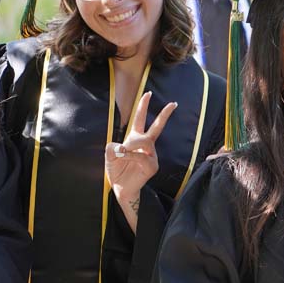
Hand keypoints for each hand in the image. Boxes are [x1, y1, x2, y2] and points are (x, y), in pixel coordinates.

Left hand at [106, 92, 176, 228]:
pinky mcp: (152, 166)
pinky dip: (129, 155)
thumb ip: (112, 148)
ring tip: (121, 152)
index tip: (148, 93)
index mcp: (135, 139)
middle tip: (173, 103)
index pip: (140, 119)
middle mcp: (146, 146)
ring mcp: (150, 155)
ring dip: (130, 145)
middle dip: (164, 114)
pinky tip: (124, 158)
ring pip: (142, 141)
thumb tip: (121, 147)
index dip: (143, 106)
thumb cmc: (117, 171)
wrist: (121, 188)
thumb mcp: (110, 156)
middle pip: (157, 127)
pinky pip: (140, 156)